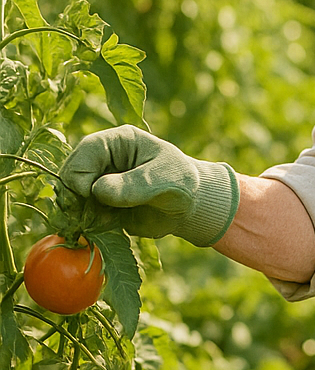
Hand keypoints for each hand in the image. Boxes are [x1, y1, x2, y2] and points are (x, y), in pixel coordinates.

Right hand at [59, 126, 238, 245]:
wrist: (190, 208)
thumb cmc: (181, 183)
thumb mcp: (164, 180)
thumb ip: (135, 184)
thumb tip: (99, 191)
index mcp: (117, 142)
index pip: (85, 151)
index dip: (81, 173)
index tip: (90, 194)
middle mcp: (103, 160)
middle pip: (70, 174)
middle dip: (76, 196)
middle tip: (90, 214)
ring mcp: (98, 183)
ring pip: (71, 197)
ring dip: (81, 212)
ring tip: (103, 221)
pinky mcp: (99, 205)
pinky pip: (82, 215)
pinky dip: (88, 224)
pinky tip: (107, 227)